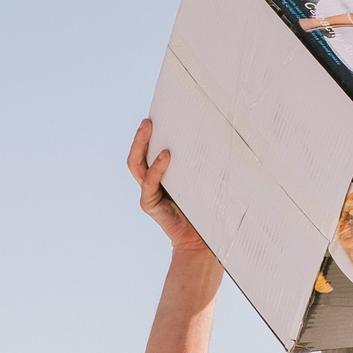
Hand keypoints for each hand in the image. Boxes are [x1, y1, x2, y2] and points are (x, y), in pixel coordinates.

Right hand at [127, 120, 211, 258]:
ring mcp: (149, 192)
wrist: (202, 239)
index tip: (158, 113)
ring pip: (136, 164)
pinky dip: (156, 168)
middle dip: (140, 136)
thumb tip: (216, 131)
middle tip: (148, 119)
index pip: (149, 149)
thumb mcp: (201, 178)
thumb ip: (199, 161)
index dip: (149, 133)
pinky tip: (166, 156)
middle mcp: (151, 181)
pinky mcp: (150, 204)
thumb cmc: (205, 207)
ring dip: (140, 144)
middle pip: (137, 154)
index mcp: (161, 174)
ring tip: (149, 128)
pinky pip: (149, 183)